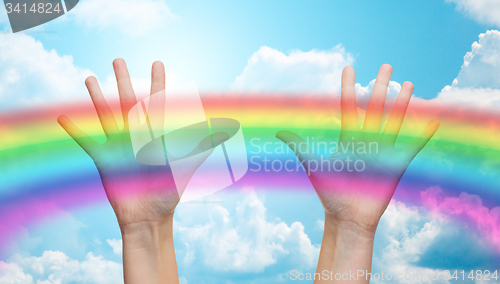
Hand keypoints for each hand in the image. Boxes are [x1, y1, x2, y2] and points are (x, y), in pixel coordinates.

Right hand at [58, 59, 225, 283]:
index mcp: (157, 135)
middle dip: (123, 80)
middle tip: (118, 60)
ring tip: (90, 78)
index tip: (158, 64)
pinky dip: (75, 130)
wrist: (150, 217)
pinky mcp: (104, 160)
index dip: (158, 83)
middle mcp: (137, 136)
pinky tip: (63, 116)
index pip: (157, 103)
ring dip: (97, 97)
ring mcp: (119, 146)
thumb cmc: (169, 192)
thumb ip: (201, 145)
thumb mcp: (186, 166)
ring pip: (106, 115)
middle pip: (128, 101)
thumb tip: (226, 130)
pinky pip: (87, 142)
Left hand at [277, 64, 438, 233]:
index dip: (349, 86)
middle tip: (387, 66)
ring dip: (402, 102)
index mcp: (347, 137)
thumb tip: (279, 132)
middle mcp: (366, 140)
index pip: (348, 105)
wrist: (347, 217)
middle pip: (375, 106)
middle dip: (381, 86)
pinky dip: (421, 135)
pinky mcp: (395, 165)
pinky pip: (411, 147)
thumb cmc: (330, 193)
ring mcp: (382, 150)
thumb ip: (301, 147)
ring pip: (394, 120)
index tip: (350, 68)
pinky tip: (432, 121)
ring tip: (408, 84)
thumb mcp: (315, 166)